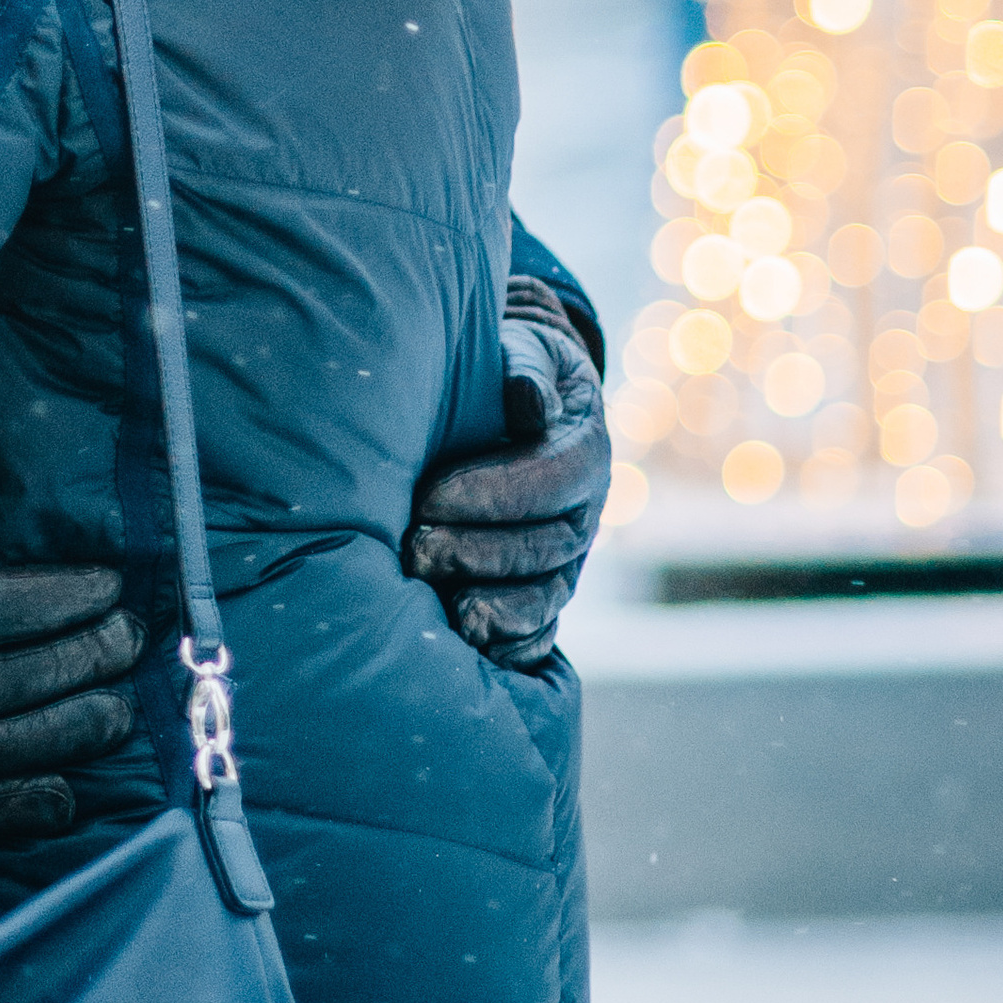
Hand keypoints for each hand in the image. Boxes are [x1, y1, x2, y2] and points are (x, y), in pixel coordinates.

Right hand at [0, 460, 141, 839]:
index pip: (12, 609)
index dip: (72, 599)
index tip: (112, 586)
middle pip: (23, 679)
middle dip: (89, 659)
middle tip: (134, 641)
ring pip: (6, 745)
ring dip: (72, 728)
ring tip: (118, 711)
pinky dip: (15, 803)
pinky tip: (62, 796)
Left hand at [404, 274, 610, 665]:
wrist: (516, 404)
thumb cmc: (511, 370)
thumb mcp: (525, 351)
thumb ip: (525, 368)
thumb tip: (528, 398)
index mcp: (585, 450)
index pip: (553, 477)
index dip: (496, 492)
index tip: (432, 496)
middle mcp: (584, 513)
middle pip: (544, 545)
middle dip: (479, 552)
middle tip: (417, 550)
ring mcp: (567, 560)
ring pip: (545, 596)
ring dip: (497, 609)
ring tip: (446, 611)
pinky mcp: (543, 592)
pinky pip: (540, 632)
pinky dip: (512, 647)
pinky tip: (472, 650)